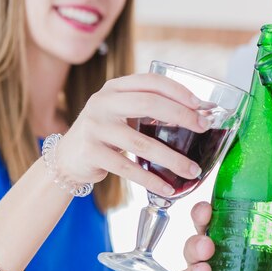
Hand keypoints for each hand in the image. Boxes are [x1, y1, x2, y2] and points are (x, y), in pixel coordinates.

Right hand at [57, 74, 211, 196]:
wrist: (68, 158)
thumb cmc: (107, 134)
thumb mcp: (122, 112)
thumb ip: (151, 109)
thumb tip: (199, 114)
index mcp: (115, 88)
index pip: (151, 82)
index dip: (179, 91)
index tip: (201, 105)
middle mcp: (103, 102)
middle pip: (149, 104)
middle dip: (182, 116)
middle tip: (204, 128)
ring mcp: (95, 127)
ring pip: (142, 143)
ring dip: (172, 159)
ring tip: (193, 170)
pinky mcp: (91, 152)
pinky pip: (127, 168)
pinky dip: (151, 179)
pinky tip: (168, 188)